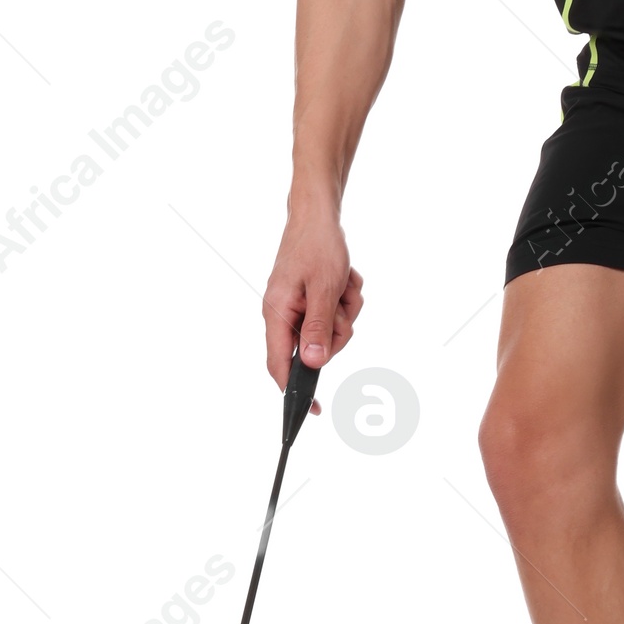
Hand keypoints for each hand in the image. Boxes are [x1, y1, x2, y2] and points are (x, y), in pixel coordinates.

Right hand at [262, 210, 364, 412]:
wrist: (318, 214)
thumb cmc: (317, 245)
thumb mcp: (323, 288)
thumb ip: (318, 327)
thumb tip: (313, 364)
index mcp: (277, 313)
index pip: (278, 365)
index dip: (294, 390)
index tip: (312, 410)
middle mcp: (283, 314)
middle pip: (316, 348)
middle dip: (338, 328)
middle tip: (342, 304)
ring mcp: (298, 307)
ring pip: (331, 329)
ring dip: (345, 308)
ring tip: (344, 283)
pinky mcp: (311, 299)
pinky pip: (336, 312)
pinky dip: (346, 296)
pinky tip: (345, 278)